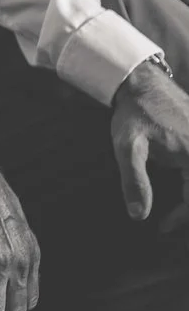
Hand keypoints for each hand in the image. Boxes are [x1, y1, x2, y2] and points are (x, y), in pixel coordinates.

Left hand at [109, 57, 188, 225]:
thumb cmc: (134, 113)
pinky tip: (180, 189)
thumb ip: (134, 180)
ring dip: (187, 196)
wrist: (142, 82)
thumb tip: (139, 215)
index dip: (181, 217)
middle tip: (172, 224)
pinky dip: (188, 183)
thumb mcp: (128, 147)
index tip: (163, 229)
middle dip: (187, 209)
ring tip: (176, 213)